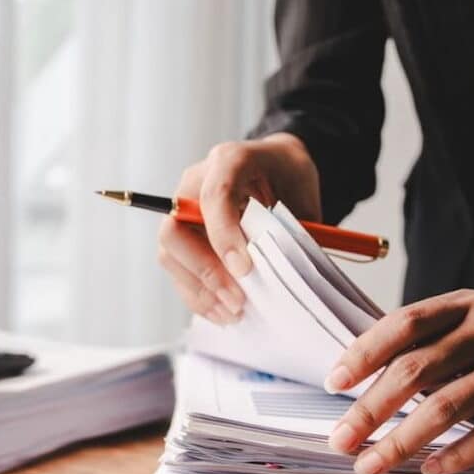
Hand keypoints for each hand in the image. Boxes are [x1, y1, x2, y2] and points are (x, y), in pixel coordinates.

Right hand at [157, 133, 320, 324]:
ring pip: (170, 256)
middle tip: (238, 299)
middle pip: (174, 230)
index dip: (223, 235)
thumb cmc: (290, 178)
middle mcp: (195, 183)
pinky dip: (199, 297)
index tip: (244, 269)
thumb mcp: (303, 194)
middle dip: (205, 271)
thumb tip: (285, 274)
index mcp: (229, 160)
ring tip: (234, 313)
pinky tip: (223, 312)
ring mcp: (183, 212)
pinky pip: (178, 271)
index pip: (213, 196)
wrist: (279, 168)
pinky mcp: (184, 238)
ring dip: (200, 291)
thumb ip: (293, 230)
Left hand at [325, 276, 473, 473]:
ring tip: (371, 465)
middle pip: (417, 370)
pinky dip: (459, 455)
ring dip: (403, 441)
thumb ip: (434, 335)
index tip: (334, 383)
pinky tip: (431, 470)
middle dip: (371, 409)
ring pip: (448, 408)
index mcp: (467, 305)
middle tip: (340, 440)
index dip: (365, 353)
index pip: (404, 324)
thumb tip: (371, 372)